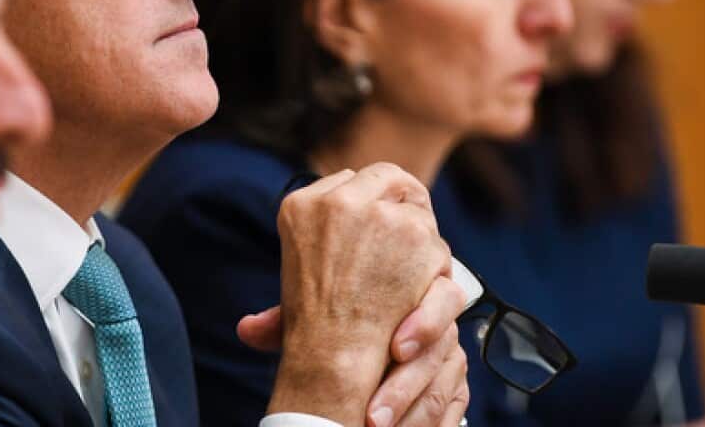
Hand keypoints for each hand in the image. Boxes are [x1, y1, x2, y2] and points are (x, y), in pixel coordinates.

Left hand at [240, 275, 468, 426]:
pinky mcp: (455, 385)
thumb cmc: (340, 318)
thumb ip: (289, 319)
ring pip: (445, 386)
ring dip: (413, 415)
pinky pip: (456, 409)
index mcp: (412, 290)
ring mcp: (449, 355)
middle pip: (444, 349)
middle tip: (372, 417)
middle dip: (407, 386)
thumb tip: (248, 330)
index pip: (441, 295)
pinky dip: (435, 425)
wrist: (372, 332)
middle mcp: (439, 321)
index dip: (423, 323)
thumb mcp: (316, 314)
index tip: (395, 349)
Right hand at [266, 163, 450, 424]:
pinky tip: (424, 289)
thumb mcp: (293, 282)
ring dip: (423, 239)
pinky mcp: (414, 231)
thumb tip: (249, 327)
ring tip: (414, 276)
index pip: (352, 180)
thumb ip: (303, 265)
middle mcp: (338, 200)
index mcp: (301, 205)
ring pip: (417, 210)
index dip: (374, 199)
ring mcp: (378, 212)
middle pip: (387, 177)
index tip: (384, 218)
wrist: (335, 359)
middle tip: (417, 225)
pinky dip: (438, 268)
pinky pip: (439, 242)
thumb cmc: (313, 334)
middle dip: (405, 198)